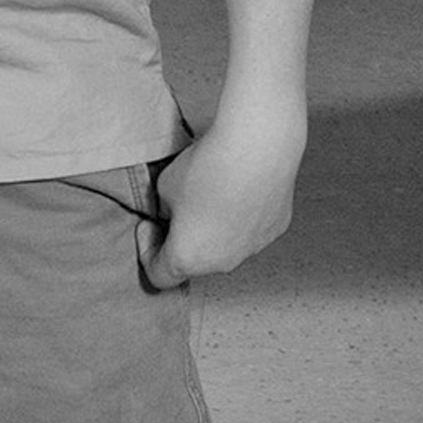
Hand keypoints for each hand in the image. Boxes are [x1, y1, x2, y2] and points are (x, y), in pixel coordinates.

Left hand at [152, 101, 305, 285]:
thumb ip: (166, 209)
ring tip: (213, 193)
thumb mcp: (163, 187)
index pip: (159, 274)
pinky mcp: (275, 228)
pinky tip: (238, 188)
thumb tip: (178, 211)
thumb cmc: (207, 168)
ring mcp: (253, 248)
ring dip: (214, 228)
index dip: (148, 250)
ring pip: (226, 246)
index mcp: (187, 258)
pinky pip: (250, 229)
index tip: (150, 226)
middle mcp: (223, 263)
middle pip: (195, 261)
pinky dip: (241, 216)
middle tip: (178, 208)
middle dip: (183, 238)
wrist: (256, 147)